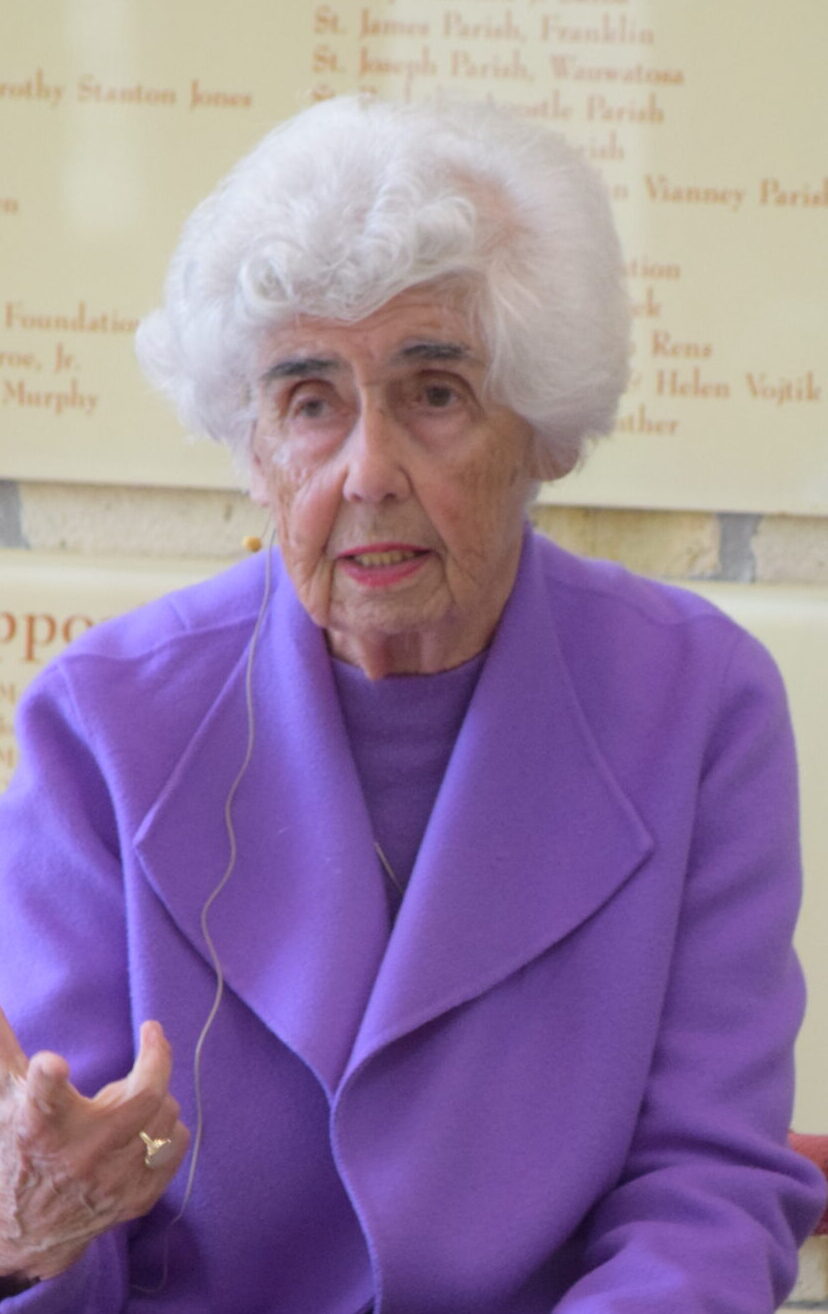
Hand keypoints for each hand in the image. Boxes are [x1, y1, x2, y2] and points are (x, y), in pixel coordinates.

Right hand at [0, 1008, 188, 1280]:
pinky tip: (145, 1125)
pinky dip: (167, 1127)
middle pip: (144, 1095)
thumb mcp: (4, 1095)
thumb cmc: (14, 1145)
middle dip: (155, 1056)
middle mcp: (78, 1156)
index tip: (54, 1063)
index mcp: (38, 1126)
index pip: (42, 1097)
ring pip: (166, 1114)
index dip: (47, 1077)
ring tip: (129, 1097)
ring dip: (154, 1095)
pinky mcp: (135, 1199)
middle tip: (151, 1036)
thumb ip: (2, 1044)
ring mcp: (111, 1181)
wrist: (20, 1228)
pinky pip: (176, 1145)